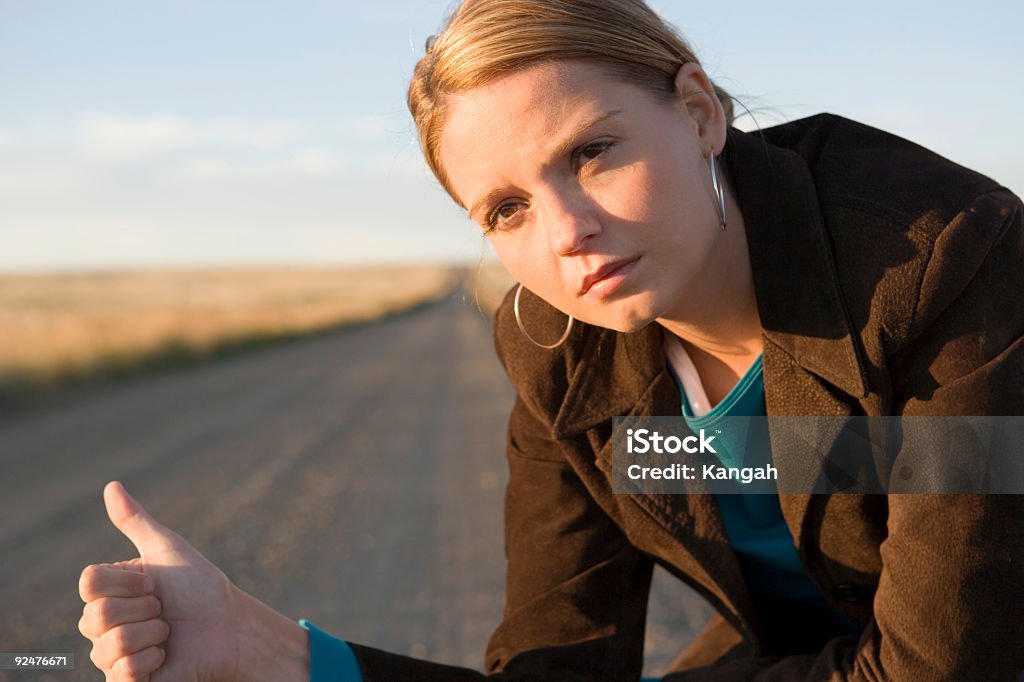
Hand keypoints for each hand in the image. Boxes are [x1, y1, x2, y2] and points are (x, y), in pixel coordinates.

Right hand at [78, 482, 243, 680]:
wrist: (230, 626)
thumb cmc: (201, 587)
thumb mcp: (167, 549)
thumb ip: (135, 521)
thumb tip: (111, 485)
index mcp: (106, 592)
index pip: (89, 582)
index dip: (129, 581)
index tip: (155, 582)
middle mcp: (102, 626)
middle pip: (95, 616)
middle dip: (144, 608)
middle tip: (165, 610)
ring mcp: (112, 656)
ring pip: (109, 645)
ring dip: (152, 634)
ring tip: (168, 633)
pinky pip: (123, 673)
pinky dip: (152, 660)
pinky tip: (165, 656)